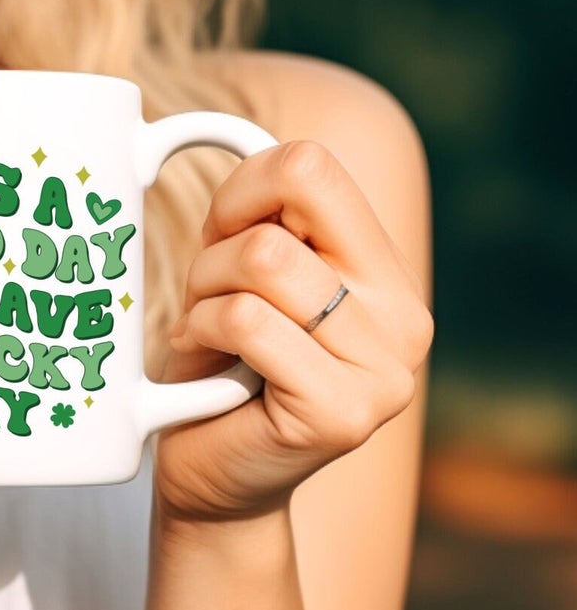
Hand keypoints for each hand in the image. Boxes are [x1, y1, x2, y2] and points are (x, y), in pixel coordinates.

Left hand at [153, 139, 433, 528]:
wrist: (211, 478)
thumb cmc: (215, 365)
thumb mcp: (236, 275)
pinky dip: (203, 331)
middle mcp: (405, 317)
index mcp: (383, 271)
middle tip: (205, 300)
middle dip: (216, 249)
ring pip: (263, 264)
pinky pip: (248, 321)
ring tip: (205, 334)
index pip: (312, 163)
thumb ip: (255, 216)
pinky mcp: (345, 413)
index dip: (241, 187)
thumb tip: (208, 131)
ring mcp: (385, 370)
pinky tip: (203, 365)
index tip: (220, 236)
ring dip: (204, 295)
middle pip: (286, 211)